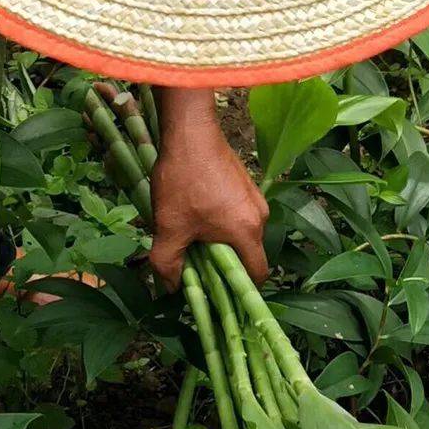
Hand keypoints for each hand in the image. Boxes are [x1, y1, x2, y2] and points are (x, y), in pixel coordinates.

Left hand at [149, 89, 268, 290]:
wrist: (189, 131)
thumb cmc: (182, 181)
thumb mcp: (169, 228)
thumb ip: (169, 265)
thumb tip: (171, 289)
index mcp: (248, 231)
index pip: (255, 275)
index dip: (238, 291)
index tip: (218, 298)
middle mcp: (260, 216)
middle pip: (246, 254)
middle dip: (222, 266)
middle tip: (194, 268)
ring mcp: (254, 198)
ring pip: (238, 234)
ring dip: (217, 242)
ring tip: (189, 239)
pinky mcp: (243, 184)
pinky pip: (234, 215)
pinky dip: (218, 224)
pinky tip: (193, 217)